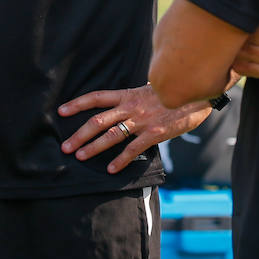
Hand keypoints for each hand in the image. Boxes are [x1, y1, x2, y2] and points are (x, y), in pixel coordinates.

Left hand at [58, 84, 211, 173]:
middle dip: (79, 134)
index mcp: (128, 94)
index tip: (61, 111)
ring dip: (93, 147)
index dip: (77, 104)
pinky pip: (133, 148)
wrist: (196, 94)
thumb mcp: (150, 88)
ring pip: (111, 135)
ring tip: (80, 157)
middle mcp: (131, 106)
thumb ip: (134, 97)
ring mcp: (142, 120)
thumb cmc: (173, 92)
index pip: (97, 97)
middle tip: (65, 147)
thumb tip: (122, 103)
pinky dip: (120, 160)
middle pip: (98, 120)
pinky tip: (111, 170)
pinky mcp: (154, 133)